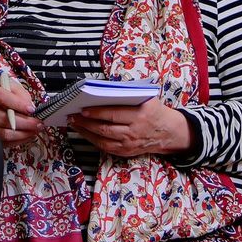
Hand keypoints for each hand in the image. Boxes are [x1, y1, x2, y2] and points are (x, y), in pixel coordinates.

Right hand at [0, 82, 42, 147]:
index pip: (2, 98)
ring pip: (4, 133)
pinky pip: (4, 142)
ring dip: (23, 133)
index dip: (18, 104)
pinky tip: (27, 135)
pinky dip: (18, 140)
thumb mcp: (9, 86)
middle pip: (4, 118)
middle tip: (38, 123)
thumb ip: (20, 93)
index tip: (31, 109)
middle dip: (25, 122)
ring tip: (35, 130)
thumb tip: (29, 106)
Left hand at [68, 98, 190, 158]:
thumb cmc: (155, 111)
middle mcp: (135, 131)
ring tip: (74, 123)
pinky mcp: (126, 152)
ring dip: (86, 132)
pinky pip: (106, 148)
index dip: (97, 113)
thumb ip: (128, 93)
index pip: (114, 114)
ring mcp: (130, 144)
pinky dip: (93, 140)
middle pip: (105, 128)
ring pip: (103, 140)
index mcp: (141, 115)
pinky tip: (84, 133)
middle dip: (86, 123)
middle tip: (73, 116)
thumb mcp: (147, 97)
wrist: (169, 132)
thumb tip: (103, 88)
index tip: (83, 109)